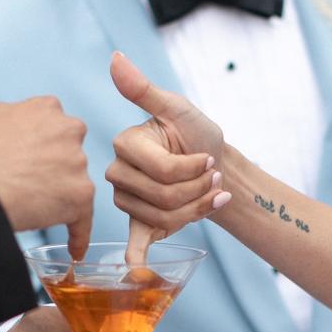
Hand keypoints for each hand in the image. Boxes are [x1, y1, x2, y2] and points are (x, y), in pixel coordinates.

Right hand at [0, 43, 94, 259]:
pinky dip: (79, 234)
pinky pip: (83, 221)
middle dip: (53, 168)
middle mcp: (68, 131)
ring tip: (34, 210)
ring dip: (61, 197)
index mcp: (45, 108)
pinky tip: (73, 249)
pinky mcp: (79, 199)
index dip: (36, 144)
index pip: (52, 125)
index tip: (20, 158)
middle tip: (26, 185)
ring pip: (75, 185)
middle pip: (69, 154)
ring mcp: (76, 165)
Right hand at [106, 53, 230, 241]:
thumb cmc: (197, 132)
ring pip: (165, 219)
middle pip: (166, 198)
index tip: (208, 156)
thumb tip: (115, 57)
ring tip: (209, 194)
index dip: (194, 169)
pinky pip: (134, 242)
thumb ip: (144, 89)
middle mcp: (119, 173)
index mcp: (125, 144)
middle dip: (199, 190)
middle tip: (212, 177)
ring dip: (198, 209)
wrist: (215, 162)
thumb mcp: (177, 108)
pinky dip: (136, 259)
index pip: (164, 172)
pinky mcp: (139, 223)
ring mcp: (127, 201)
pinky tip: (138, 274)